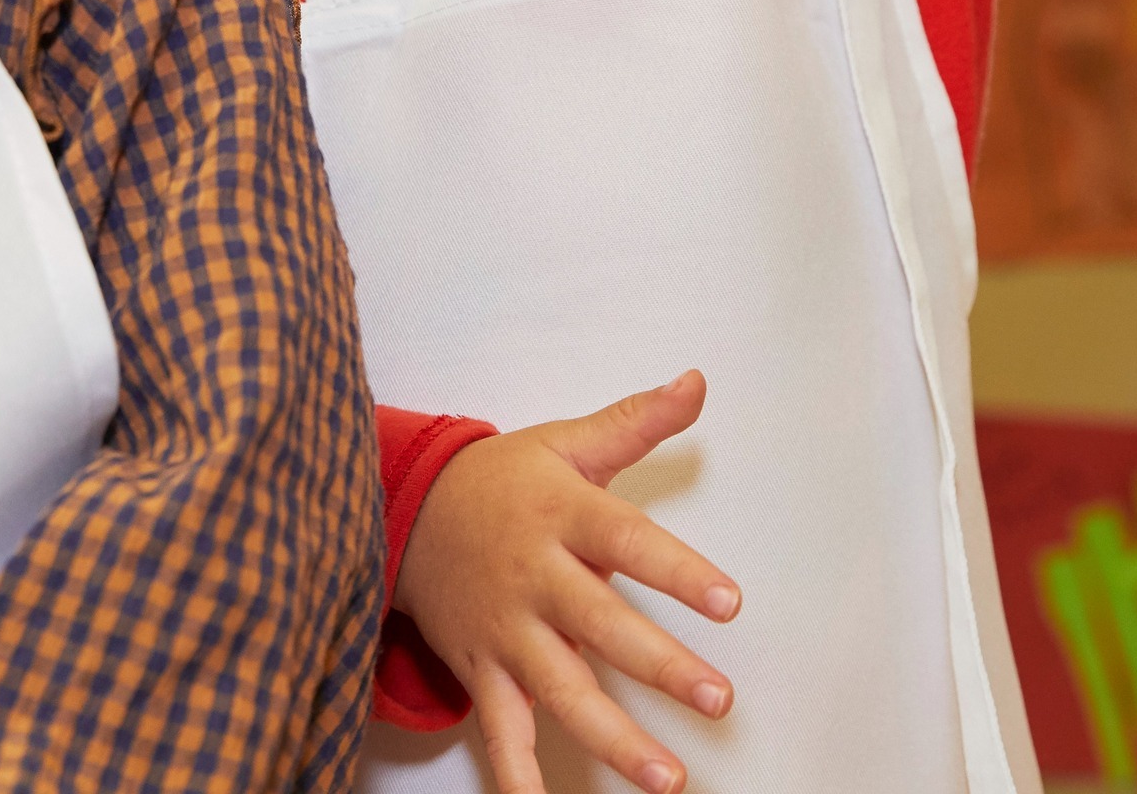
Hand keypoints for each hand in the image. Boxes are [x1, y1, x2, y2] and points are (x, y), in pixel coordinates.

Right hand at [394, 371, 738, 793]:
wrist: (407, 508)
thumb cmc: (502, 479)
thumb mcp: (565, 441)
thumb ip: (636, 421)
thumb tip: (698, 382)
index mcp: (560, 513)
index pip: (626, 540)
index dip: (677, 570)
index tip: (729, 600)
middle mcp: (534, 575)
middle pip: (601, 623)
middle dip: (659, 666)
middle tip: (717, 697)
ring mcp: (506, 627)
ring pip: (560, 689)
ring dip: (613, 738)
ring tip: (667, 777)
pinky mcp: (482, 667)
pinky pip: (500, 731)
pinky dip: (520, 779)